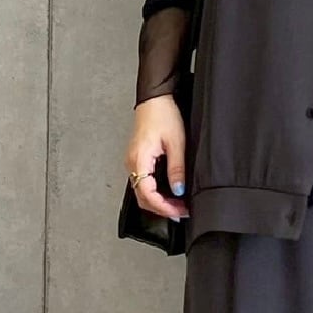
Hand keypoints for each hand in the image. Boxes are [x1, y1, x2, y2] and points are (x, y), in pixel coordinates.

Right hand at [123, 95, 189, 220]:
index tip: (178, 211)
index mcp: (139, 160)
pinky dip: (155, 192)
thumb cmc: (163, 115)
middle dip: (162, 208)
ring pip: (142, 191)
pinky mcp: (138, 159)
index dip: (163, 207)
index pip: (147, 193)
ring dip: (159, 202)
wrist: (155, 99)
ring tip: (177, 206)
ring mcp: (133, 162)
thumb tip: (178, 190)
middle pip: (143, 197)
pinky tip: (168, 194)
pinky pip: (143, 182)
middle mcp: (132, 163)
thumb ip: (176, 168)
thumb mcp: (176, 142)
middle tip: (181, 212)